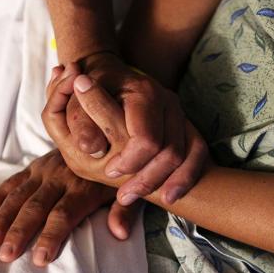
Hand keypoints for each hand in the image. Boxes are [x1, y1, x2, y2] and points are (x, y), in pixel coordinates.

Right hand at [0, 150, 139, 266]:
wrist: (107, 135)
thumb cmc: (119, 172)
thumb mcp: (129, 189)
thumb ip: (124, 211)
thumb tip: (120, 234)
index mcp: (84, 187)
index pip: (64, 214)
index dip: (51, 236)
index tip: (40, 258)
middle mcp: (61, 178)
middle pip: (37, 207)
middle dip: (20, 232)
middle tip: (6, 255)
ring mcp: (45, 170)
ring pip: (20, 195)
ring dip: (3, 218)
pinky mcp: (36, 165)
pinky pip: (13, 181)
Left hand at [42, 73, 208, 202]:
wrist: (109, 75)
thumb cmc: (89, 89)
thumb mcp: (75, 100)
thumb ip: (80, 122)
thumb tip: (94, 149)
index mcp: (144, 93)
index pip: (147, 139)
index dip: (129, 162)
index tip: (109, 172)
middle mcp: (168, 101)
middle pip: (171, 152)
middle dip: (147, 180)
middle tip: (123, 195)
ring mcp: (180, 113)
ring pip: (187, 155)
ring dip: (167, 183)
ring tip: (141, 198)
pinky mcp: (186, 124)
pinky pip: (198, 154)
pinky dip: (186, 177)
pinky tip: (169, 195)